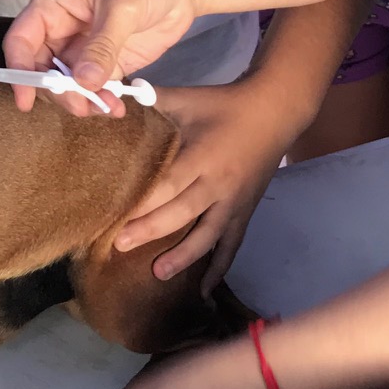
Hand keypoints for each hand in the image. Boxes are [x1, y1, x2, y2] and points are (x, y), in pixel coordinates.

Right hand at [3, 0, 198, 112]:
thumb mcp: (122, 7)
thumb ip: (102, 46)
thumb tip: (83, 82)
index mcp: (53, 4)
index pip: (22, 39)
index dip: (19, 69)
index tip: (26, 100)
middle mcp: (62, 27)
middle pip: (42, 68)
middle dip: (58, 90)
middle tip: (82, 106)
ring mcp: (84, 46)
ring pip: (68, 82)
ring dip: (81, 99)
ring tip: (107, 107)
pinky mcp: (107, 60)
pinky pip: (95, 87)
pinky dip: (102, 100)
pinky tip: (117, 107)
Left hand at [116, 85, 294, 281]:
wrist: (275, 111)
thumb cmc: (223, 104)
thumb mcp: (188, 97)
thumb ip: (152, 99)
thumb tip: (113, 96)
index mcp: (203, 156)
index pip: (168, 184)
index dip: (143, 202)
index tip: (115, 216)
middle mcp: (219, 184)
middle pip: (182, 213)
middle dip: (150, 230)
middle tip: (119, 245)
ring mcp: (234, 203)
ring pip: (208, 236)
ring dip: (183, 257)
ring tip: (157, 274)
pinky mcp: (245, 213)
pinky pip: (232, 245)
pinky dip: (219, 269)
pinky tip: (205, 292)